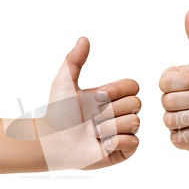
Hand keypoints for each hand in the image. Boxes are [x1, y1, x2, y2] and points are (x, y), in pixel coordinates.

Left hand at [40, 37, 140, 169]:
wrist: (52, 142)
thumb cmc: (57, 114)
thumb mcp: (64, 82)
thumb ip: (74, 60)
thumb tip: (84, 38)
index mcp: (110, 96)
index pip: (133, 86)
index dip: (118, 90)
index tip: (96, 95)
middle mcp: (119, 113)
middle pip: (136, 103)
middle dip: (110, 111)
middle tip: (92, 119)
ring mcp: (122, 132)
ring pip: (134, 122)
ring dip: (110, 128)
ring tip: (94, 133)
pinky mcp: (123, 150)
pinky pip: (134, 142)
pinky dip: (116, 142)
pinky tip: (101, 145)